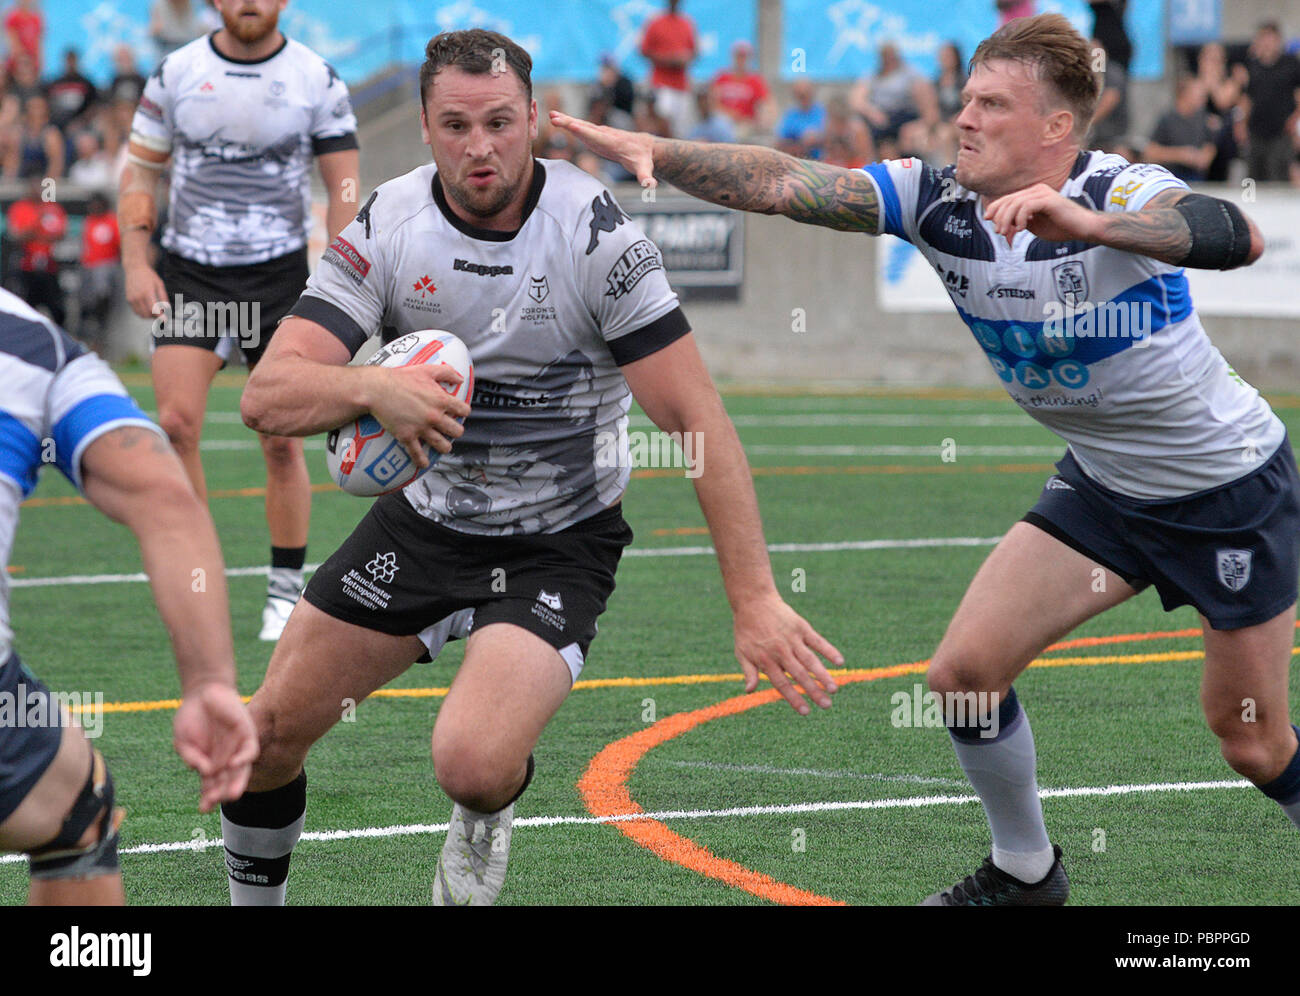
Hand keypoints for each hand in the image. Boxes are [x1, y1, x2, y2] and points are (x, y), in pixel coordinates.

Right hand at [125, 262, 167, 320]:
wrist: (135, 269)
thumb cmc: (149, 276)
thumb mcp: (160, 285)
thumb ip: (163, 298)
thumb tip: (167, 309)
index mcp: (147, 292)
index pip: (153, 309)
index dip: (160, 316)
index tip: (165, 320)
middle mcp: (138, 296)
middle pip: (147, 314)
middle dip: (155, 317)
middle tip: (161, 314)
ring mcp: (132, 298)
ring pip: (141, 314)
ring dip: (149, 316)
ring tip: (155, 311)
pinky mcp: (128, 299)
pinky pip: (136, 311)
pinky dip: (143, 313)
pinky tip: (148, 308)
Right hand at [173, 682, 258, 813]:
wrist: (202, 692)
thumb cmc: (191, 718)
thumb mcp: (183, 742)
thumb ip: (191, 757)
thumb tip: (201, 771)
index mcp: (210, 765)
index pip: (211, 787)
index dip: (208, 798)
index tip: (203, 808)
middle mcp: (225, 760)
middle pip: (228, 783)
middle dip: (222, 794)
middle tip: (217, 803)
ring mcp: (237, 748)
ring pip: (241, 771)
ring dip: (237, 783)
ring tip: (231, 794)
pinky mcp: (247, 734)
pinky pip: (250, 751)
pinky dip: (243, 759)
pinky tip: (233, 764)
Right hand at [369, 362, 470, 469]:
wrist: (377, 389)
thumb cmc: (400, 378)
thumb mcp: (426, 370)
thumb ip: (447, 372)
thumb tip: (461, 378)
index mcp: (441, 400)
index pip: (464, 411)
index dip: (462, 412)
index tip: (458, 413)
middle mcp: (434, 416)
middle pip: (457, 431)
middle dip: (455, 431)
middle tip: (449, 430)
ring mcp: (421, 428)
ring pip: (443, 445)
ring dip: (444, 446)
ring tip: (442, 445)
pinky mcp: (407, 436)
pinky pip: (417, 454)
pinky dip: (421, 461)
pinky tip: (423, 464)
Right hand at [550, 110, 656, 189]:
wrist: (645, 147)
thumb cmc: (644, 160)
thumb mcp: (646, 170)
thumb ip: (647, 178)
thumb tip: (650, 186)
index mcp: (614, 143)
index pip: (598, 137)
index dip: (585, 132)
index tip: (573, 126)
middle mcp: (605, 135)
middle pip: (586, 128)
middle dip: (571, 123)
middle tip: (555, 118)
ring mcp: (600, 134)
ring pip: (582, 126)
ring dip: (566, 121)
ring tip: (551, 116)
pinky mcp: (597, 136)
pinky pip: (581, 128)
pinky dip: (569, 124)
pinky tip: (557, 120)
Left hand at [733, 593, 843, 714]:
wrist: (753, 601)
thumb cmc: (746, 629)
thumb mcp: (742, 652)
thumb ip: (748, 672)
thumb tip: (749, 691)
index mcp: (766, 660)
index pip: (782, 684)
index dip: (794, 698)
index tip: (806, 712)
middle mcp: (781, 651)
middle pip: (799, 675)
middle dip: (813, 691)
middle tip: (826, 705)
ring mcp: (792, 639)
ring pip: (810, 660)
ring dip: (823, 675)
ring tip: (834, 689)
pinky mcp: (801, 627)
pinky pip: (817, 641)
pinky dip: (828, 650)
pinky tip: (840, 661)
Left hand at [983, 183, 1100, 242]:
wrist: (1082, 228)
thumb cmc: (1060, 227)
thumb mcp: (1034, 225)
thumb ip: (1019, 221)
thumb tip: (1001, 224)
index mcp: (1033, 194)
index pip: (1008, 198)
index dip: (995, 208)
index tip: (988, 219)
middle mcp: (1037, 190)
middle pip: (1009, 200)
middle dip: (999, 217)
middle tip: (999, 232)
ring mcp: (1043, 193)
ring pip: (1015, 204)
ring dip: (1007, 219)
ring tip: (1007, 232)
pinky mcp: (1049, 200)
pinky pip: (1026, 206)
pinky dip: (1020, 218)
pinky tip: (1022, 228)